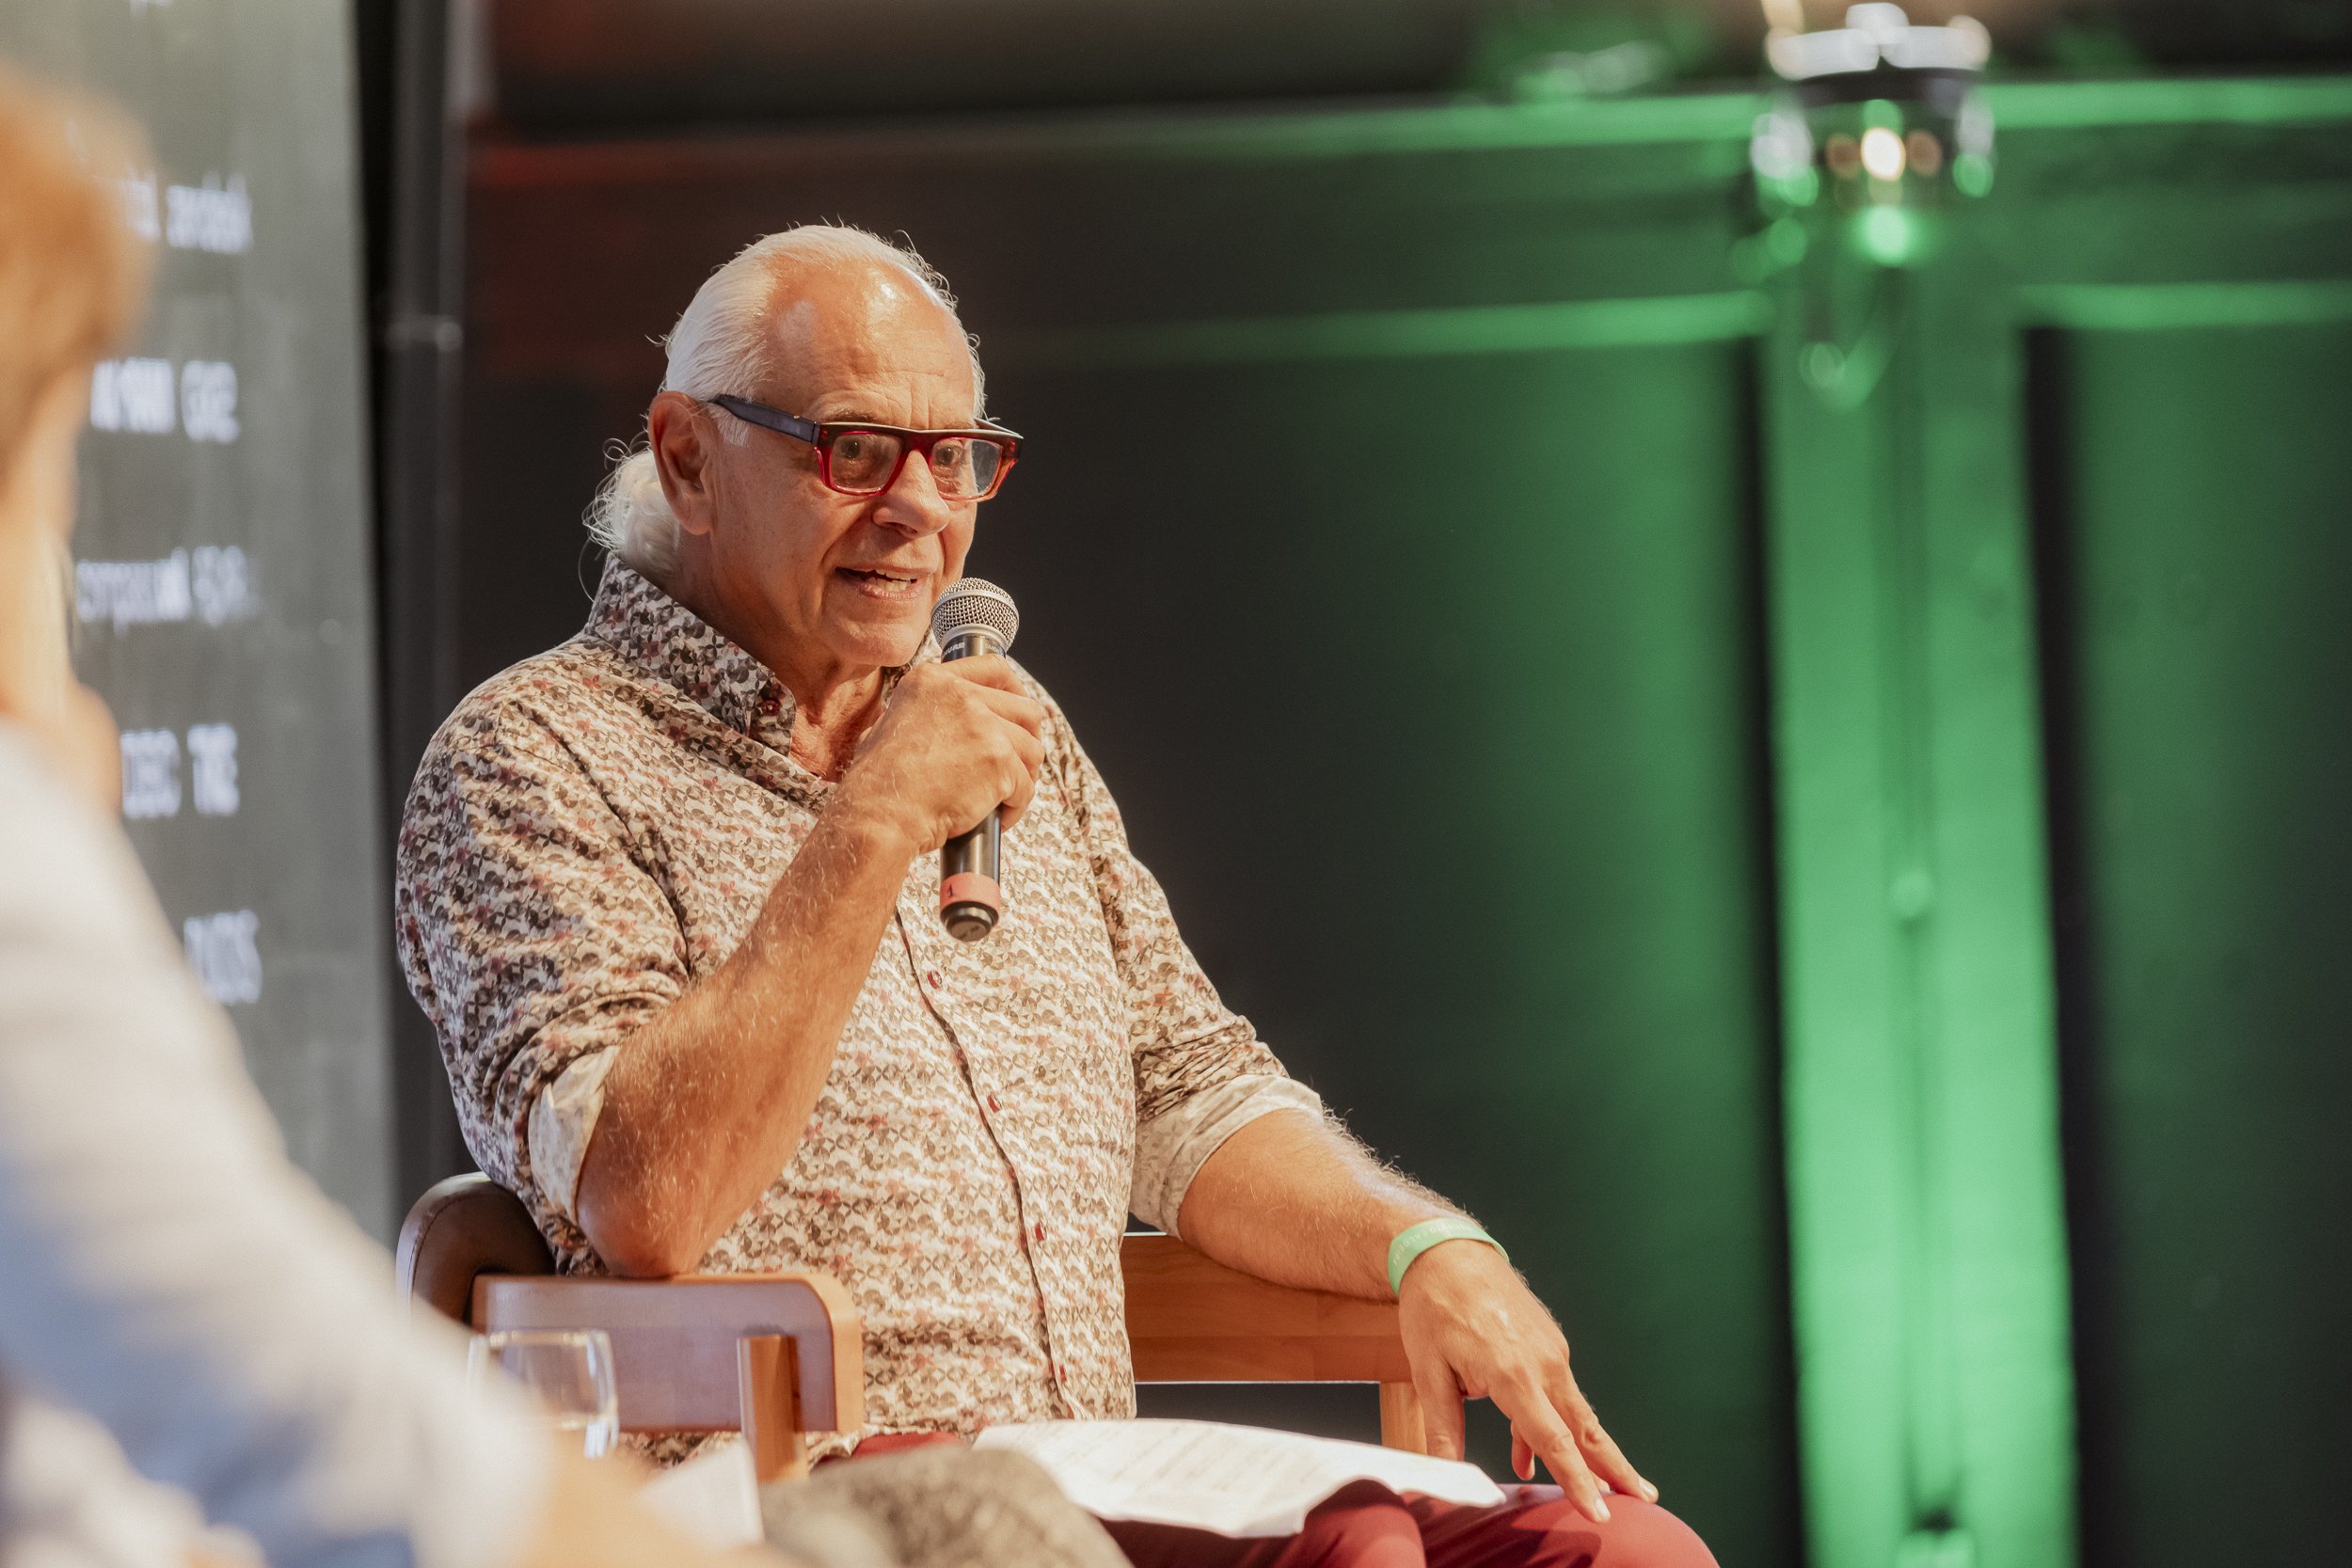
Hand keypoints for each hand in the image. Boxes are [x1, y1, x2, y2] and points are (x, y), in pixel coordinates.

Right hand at [834, 655, 1045, 853]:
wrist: (880, 813)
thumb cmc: (878, 783)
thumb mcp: (889, 725)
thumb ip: (922, 716)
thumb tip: (937, 727)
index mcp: (933, 681)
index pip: (993, 669)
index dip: (1014, 691)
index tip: (1018, 713)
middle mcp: (961, 695)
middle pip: (1024, 709)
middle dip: (1027, 739)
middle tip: (1018, 764)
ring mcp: (984, 726)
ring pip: (1032, 748)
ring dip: (1024, 775)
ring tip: (1005, 798)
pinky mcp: (999, 761)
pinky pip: (1026, 785)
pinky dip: (1017, 805)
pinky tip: (999, 816)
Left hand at [1396, 1239, 1655, 1522]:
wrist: (1446, 1251)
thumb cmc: (1433, 1308)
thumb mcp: (1428, 1373)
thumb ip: (1443, 1428)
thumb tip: (1446, 1473)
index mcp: (1513, 1374)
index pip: (1553, 1440)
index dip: (1576, 1479)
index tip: (1598, 1508)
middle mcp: (1542, 1363)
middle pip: (1585, 1428)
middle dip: (1614, 1468)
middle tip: (1644, 1501)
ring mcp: (1550, 1351)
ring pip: (1576, 1411)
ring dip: (1593, 1449)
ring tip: (1610, 1485)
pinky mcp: (1548, 1343)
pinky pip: (1557, 1392)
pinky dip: (1553, 1423)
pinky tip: (1527, 1451)